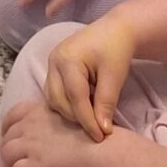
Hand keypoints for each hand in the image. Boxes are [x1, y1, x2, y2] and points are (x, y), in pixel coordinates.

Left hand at [0, 96, 104, 166]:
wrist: (102, 150)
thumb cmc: (94, 133)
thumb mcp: (69, 115)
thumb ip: (53, 120)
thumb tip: (50, 129)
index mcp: (38, 111)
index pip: (12, 116)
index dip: (8, 128)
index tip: (13, 138)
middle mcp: (30, 125)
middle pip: (6, 137)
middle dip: (8, 149)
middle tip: (15, 159)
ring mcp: (31, 145)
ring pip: (6, 154)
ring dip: (9, 164)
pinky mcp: (35, 166)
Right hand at [45, 14, 138, 141]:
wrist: (115, 30)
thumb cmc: (116, 50)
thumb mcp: (114, 76)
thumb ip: (106, 103)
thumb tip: (102, 130)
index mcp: (67, 60)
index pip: (75, 98)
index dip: (87, 120)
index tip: (100, 137)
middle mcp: (54, 61)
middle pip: (59, 100)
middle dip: (77, 118)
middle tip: (97, 129)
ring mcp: (51, 63)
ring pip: (53, 98)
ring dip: (69, 112)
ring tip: (90, 117)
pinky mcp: (54, 68)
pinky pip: (54, 92)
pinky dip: (66, 103)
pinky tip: (83, 107)